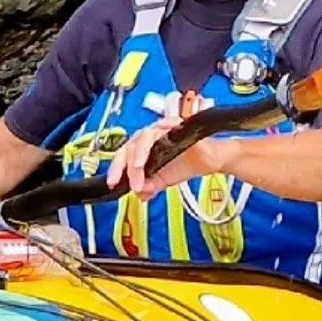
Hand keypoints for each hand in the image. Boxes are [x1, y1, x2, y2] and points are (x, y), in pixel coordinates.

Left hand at [107, 118, 227, 199]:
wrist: (208, 161)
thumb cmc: (184, 165)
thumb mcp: (162, 181)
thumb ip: (148, 187)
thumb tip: (139, 194)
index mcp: (140, 150)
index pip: (122, 157)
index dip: (115, 169)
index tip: (112, 184)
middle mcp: (147, 138)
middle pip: (129, 147)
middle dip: (126, 167)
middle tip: (132, 185)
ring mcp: (160, 130)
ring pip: (142, 138)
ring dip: (139, 156)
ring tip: (139, 172)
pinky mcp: (174, 126)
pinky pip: (162, 128)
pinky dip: (158, 136)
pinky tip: (153, 152)